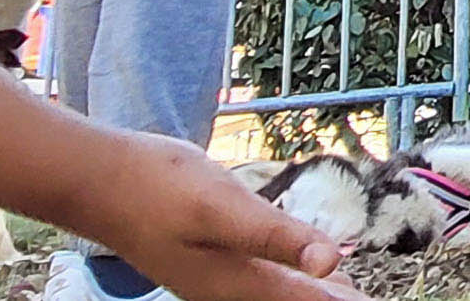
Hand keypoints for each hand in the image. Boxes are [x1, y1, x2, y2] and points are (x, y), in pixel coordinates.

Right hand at [60, 131, 358, 300]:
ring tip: (349, 293)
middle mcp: (231, 290)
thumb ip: (277, 235)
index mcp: (241, 285)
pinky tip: (305, 269)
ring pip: (282, 294)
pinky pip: (266, 278)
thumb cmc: (157, 189)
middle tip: (368, 298)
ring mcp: (219, 276)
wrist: (100, 181)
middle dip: (332, 300)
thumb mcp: (222, 207)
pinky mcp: (212, 258)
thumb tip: (330, 262)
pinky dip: (294, 278)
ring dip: (316, 294)